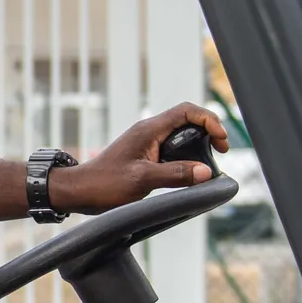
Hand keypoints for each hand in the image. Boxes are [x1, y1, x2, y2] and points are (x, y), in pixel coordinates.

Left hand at [49, 103, 228, 213]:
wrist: (80, 191)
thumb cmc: (105, 184)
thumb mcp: (142, 180)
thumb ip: (175, 175)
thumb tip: (205, 172)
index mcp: (148, 130)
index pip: (186, 111)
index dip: (209, 121)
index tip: (221, 140)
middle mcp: (148, 132)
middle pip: (187, 120)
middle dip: (208, 131)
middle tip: (221, 151)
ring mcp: (146, 142)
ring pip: (179, 134)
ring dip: (198, 143)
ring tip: (210, 160)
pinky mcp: (144, 154)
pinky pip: (171, 147)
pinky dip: (186, 154)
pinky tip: (190, 171)